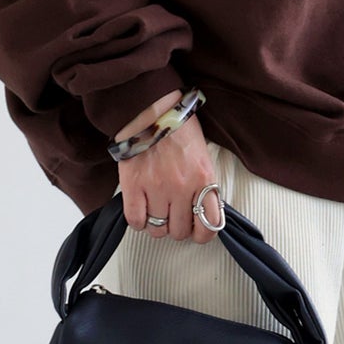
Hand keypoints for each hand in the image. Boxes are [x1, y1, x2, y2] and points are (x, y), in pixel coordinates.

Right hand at [115, 92, 222, 242]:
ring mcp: (156, 188)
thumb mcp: (203, 157)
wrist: (153, 109)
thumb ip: (204, 185)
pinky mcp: (133, 185)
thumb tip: (201, 212)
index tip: (197, 229)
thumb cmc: (178, 130)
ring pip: (158, 230)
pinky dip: (138, 221)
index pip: (210, 225)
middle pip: (180, 231)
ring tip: (156, 211)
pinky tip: (141, 210)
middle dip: (177, 227)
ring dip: (157, 225)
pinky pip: (136, 221)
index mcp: (204, 179)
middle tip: (173, 215)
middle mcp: (182, 187)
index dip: (202, 234)